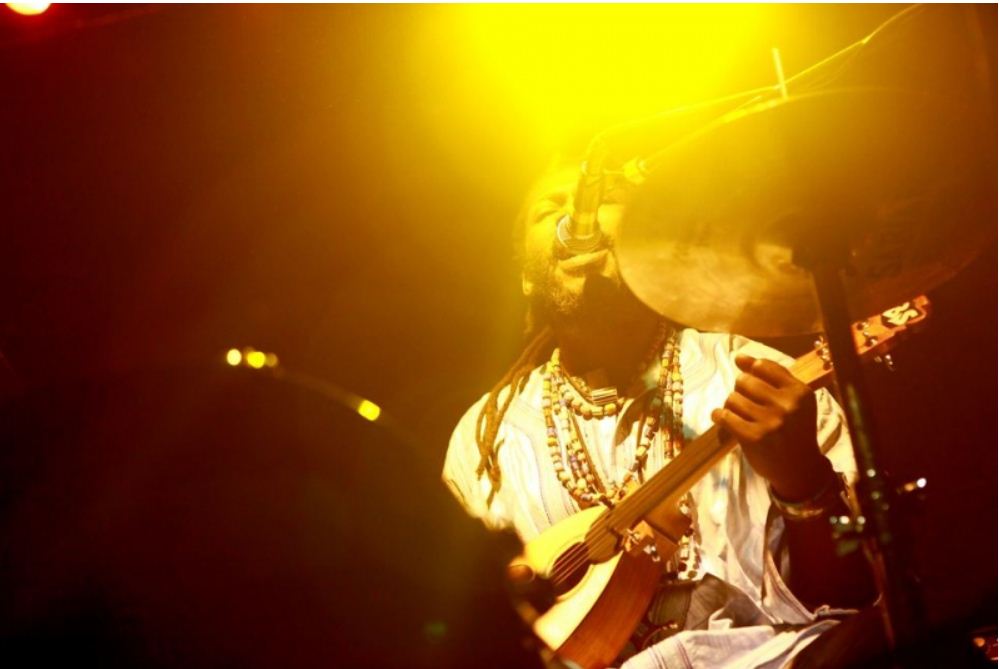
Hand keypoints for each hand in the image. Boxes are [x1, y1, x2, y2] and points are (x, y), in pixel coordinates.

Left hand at [711, 354, 832, 500]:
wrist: (800, 469)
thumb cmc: (794, 430)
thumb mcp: (794, 401)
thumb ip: (771, 376)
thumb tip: (739, 357)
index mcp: (799, 392)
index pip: (763, 367)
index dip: (750, 371)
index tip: (749, 380)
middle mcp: (786, 405)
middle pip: (743, 381)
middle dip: (740, 390)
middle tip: (747, 403)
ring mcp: (770, 422)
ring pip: (732, 399)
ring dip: (731, 406)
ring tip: (740, 415)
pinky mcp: (753, 438)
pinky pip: (724, 417)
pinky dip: (719, 417)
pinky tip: (723, 420)